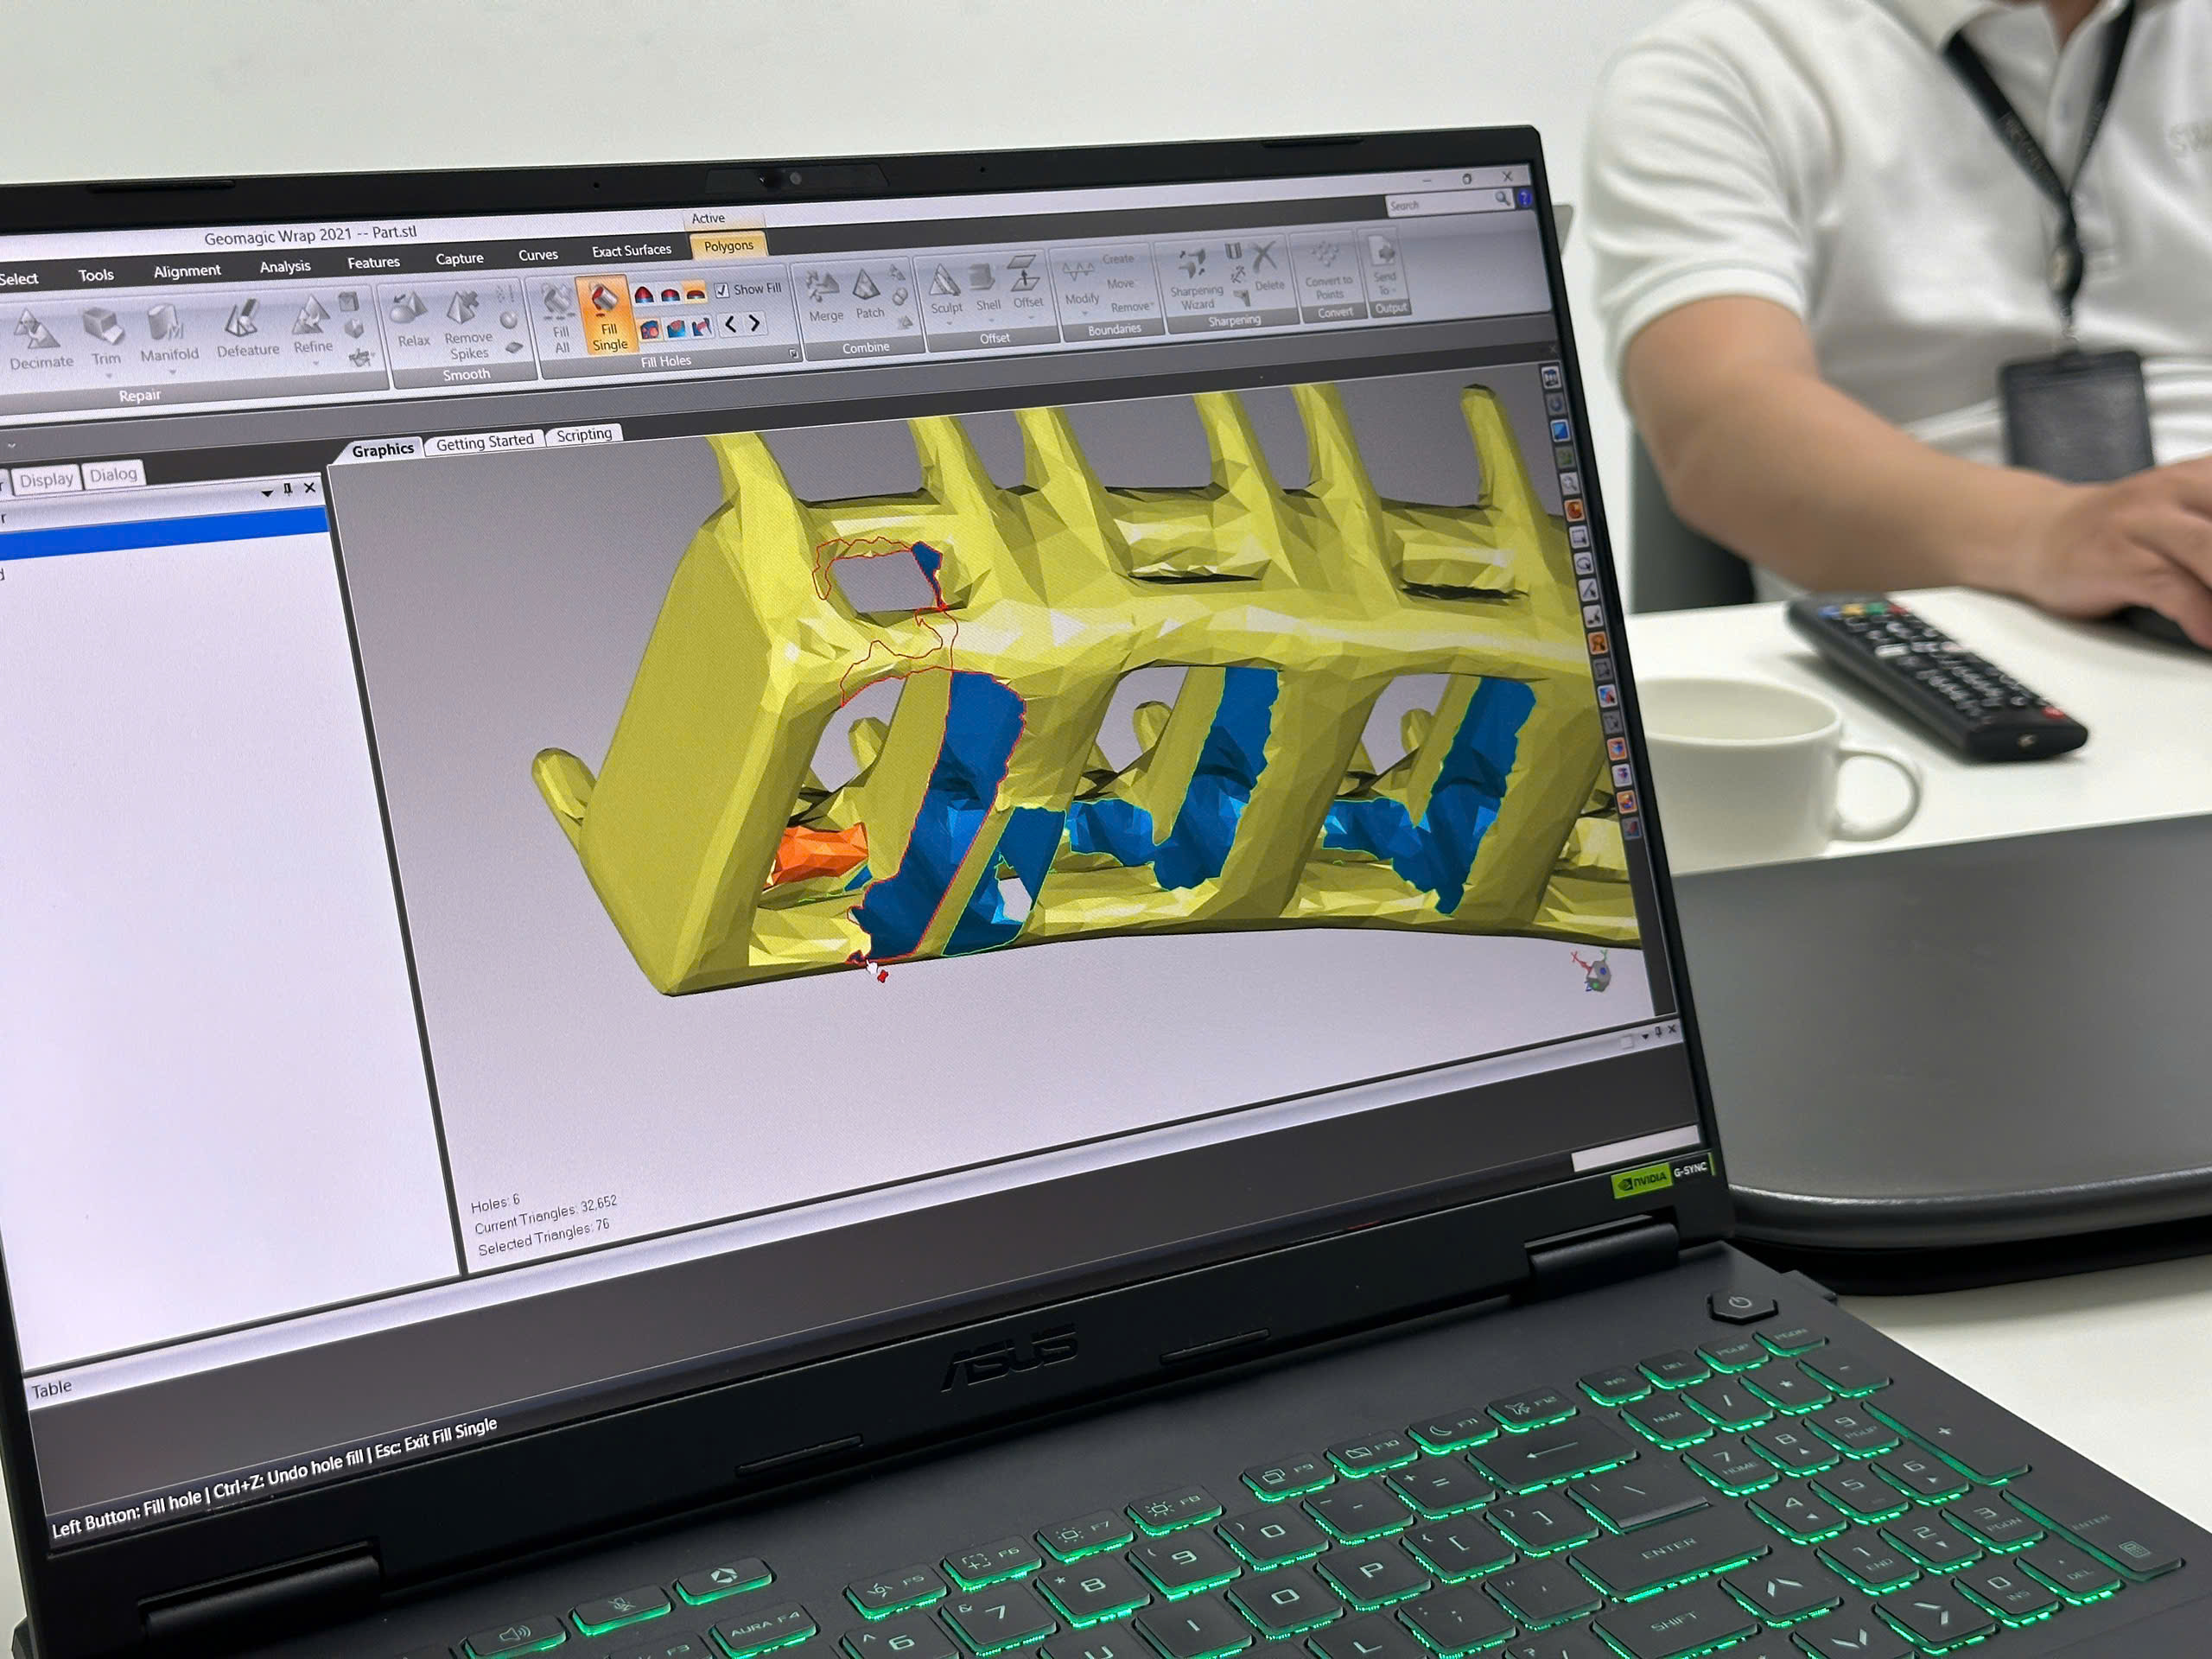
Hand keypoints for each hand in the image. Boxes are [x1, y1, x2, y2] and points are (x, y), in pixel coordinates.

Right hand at [2010, 457, 2211, 645]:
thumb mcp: (2189, 512)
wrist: (2039, 534)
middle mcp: (2178, 489)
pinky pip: (2172, 589)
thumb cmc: (2122, 532)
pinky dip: (2203, 618)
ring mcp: (2144, 523)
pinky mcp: (2116, 559)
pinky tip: (2211, 635)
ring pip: (2211, 550)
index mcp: (2206, 475)